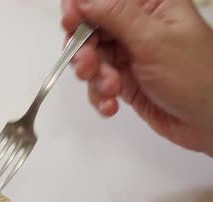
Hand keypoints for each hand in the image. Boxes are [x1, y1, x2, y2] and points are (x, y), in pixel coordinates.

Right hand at [62, 0, 212, 155]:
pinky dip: (100, 96)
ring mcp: (130, 55)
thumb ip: (115, 16)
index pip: (105, 0)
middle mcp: (137, 27)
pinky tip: (111, 105)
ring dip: (94, 77)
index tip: (70, 22)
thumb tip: (83, 0)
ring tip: (110, 90)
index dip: (81, 8)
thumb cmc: (198, 77)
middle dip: (85, 50)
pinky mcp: (125, 81)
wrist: (211, 123)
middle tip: (87, 66)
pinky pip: (98, 84)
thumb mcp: (153, 40)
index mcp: (151, 6)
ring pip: (91, 59)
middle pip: (90, 30)